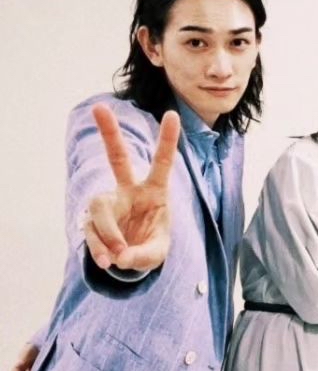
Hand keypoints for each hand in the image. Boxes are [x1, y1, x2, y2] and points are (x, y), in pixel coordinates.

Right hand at [84, 104, 179, 271]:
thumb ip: (144, 254)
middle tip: (98, 107)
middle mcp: (129, 191)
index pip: (162, 163)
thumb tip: (121, 256)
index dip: (167, 140)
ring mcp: (108, 204)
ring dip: (107, 234)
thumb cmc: (150, 246)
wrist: (130, 259)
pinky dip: (98, 250)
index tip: (173, 114)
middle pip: (118, 159)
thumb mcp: (157, 253)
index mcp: (154, 192)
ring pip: (99, 209)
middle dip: (109, 133)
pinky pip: (91, 232)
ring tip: (117, 257)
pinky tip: (107, 262)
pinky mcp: (91, 220)